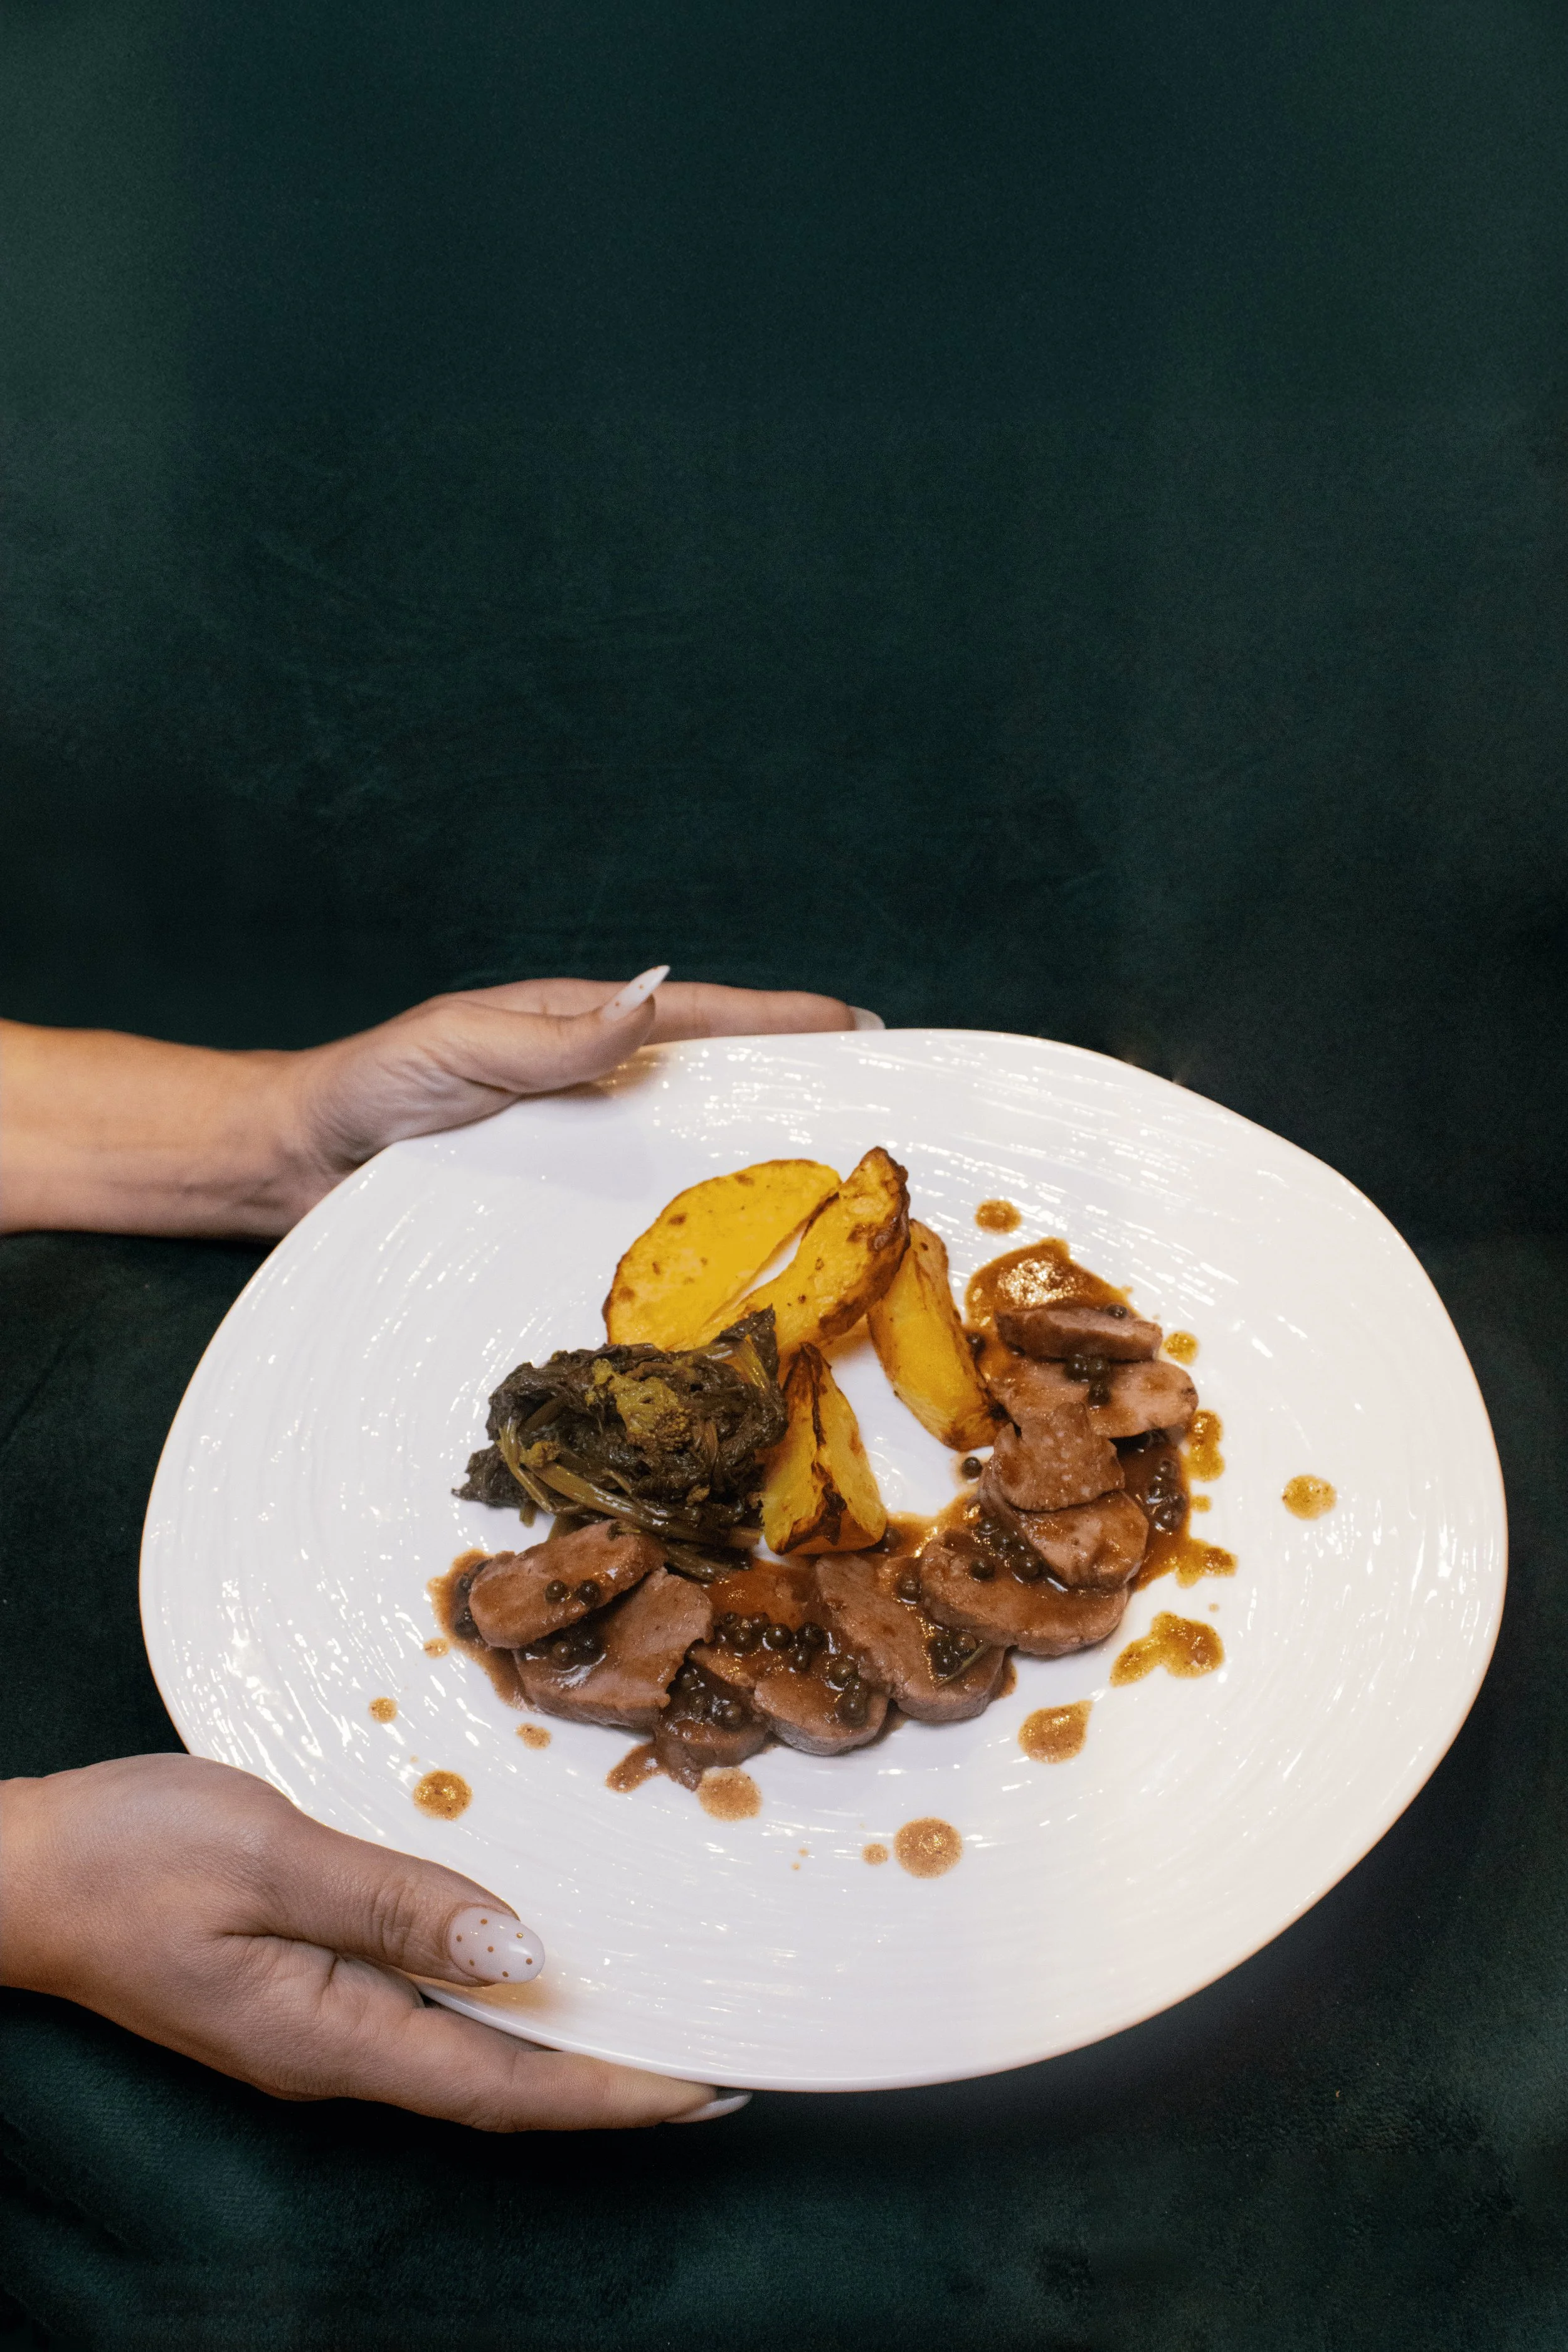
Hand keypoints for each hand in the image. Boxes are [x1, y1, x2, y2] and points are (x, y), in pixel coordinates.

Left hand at [0, 971, 861, 1237]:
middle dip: (796, 1091)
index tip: (862, 1024)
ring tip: (841, 1188)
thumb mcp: (458, 1043)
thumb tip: (653, 996)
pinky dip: (696, 1235)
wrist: (295, 1167)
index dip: (781, 1022)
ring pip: (687, 1158)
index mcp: (578, 1032)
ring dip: (758, 1168)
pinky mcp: (557, 1216)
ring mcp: (580, 1157)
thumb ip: (554, 1034)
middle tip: (885, 1108)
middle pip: (713, 1086)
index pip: (699, 1019)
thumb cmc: (371, 1088)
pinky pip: (639, 1221)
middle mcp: (593, 1093)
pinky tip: (740, 1266)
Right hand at [0, 1755, 736, 2129]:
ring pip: (467, 2050)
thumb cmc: (128, 1852)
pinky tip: (532, 1961)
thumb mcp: (269, 1855)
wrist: (18, 1872)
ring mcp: (315, 2027)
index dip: (618, 2090)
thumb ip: (396, 1901)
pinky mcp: (300, 1992)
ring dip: (562, 2041)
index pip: (508, 2087)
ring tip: (656, 2012)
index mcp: (333, 2035)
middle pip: (501, 2085)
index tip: (714, 2087)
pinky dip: (500, 1996)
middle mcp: (335, 2051)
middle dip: (613, 2078)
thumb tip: (519, 1950)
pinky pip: (423, 2009)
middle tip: (720, 2055)